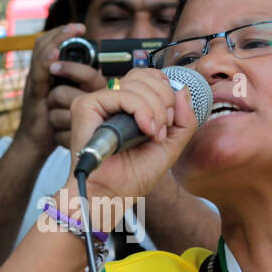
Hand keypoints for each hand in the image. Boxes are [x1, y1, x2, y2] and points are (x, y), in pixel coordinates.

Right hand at [16, 24, 100, 154]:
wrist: (36, 142)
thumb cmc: (55, 121)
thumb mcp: (69, 99)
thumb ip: (80, 86)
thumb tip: (103, 72)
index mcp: (47, 73)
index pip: (52, 45)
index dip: (63, 34)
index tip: (81, 28)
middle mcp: (39, 74)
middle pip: (45, 44)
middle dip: (62, 33)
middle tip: (77, 27)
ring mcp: (35, 83)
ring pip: (40, 54)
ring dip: (56, 41)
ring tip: (70, 32)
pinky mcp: (33, 95)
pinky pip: (38, 74)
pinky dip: (46, 62)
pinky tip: (55, 57)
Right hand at [61, 67, 198, 217]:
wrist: (113, 195)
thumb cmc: (133, 176)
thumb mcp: (171, 145)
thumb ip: (184, 119)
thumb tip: (182, 90)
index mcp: (128, 105)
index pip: (150, 76)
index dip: (167, 91)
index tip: (170, 121)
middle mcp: (112, 100)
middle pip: (146, 75)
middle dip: (165, 101)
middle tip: (163, 129)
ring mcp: (98, 101)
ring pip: (137, 84)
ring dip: (156, 109)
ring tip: (153, 134)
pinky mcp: (86, 106)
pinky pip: (123, 94)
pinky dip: (141, 110)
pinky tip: (145, 130)